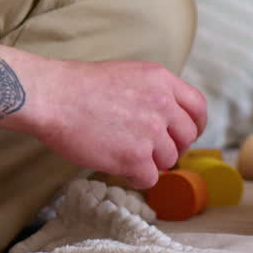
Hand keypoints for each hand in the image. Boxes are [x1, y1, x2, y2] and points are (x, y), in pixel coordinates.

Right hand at [29, 58, 206, 188]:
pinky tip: (120, 168)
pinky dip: (136, 178)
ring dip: (150, 162)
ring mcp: (150, 132)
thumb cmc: (81, 86)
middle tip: (153, 152)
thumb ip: (155, 92)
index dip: (195, 125)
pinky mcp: (134, 157)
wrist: (54, 97)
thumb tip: (169, 114)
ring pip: (169, 160)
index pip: (198, 107)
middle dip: (174, 147)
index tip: (186, 135)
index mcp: (162, 80)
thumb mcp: (129, 74)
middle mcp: (162, 104)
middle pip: (187, 136)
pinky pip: (150, 178)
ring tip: (125, 155)